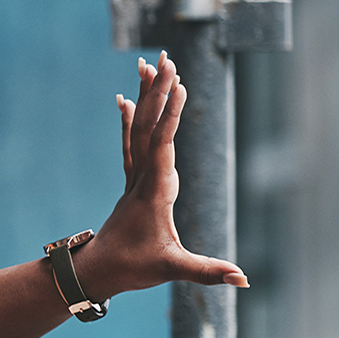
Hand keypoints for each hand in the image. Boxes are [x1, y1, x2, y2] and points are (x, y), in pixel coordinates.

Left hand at [72, 51, 248, 300]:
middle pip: (150, 127)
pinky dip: (130, 120)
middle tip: (165, 58)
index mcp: (154, 191)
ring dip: (145, 98)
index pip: (162, 145)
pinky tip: (126, 100)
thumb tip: (242, 279)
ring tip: (146, 65)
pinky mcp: (132, 183)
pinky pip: (131, 144)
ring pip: (138, 130)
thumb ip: (207, 272)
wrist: (97, 272)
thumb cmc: (133, 269)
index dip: (170, 115)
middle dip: (158, 92)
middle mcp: (142, 178)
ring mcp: (134, 178)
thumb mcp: (172, 270)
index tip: (179, 85)